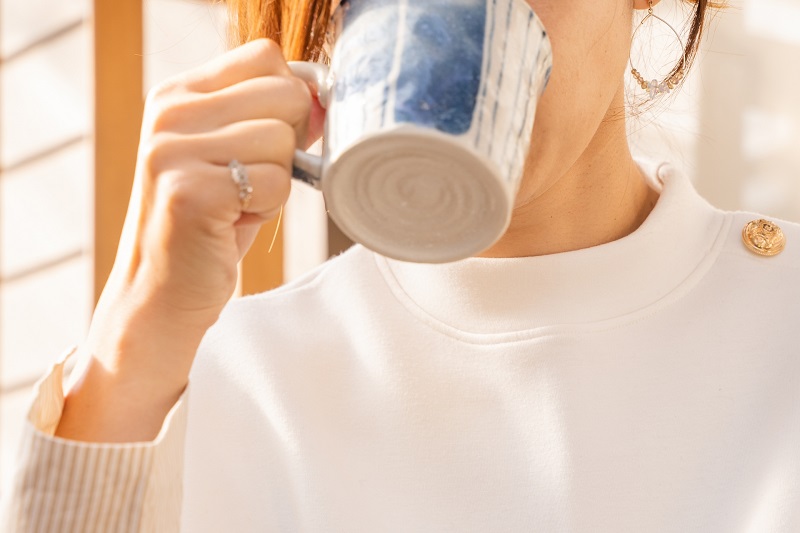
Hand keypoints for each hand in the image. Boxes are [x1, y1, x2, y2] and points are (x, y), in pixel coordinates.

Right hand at [58, 39, 321, 440]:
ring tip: (237, 204)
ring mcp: (174, 150)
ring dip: (275, 183)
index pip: (265, 56)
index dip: (290, 98)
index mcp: (178, 94)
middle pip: (284, 94)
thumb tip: (320, 96)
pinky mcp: (191, 191)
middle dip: (286, 146)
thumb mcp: (231, 155)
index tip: (275, 140)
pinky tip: (232, 223)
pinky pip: (275, 183)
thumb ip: (266, 117)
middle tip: (249, 182)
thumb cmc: (208, 224)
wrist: (162, 292)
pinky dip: (268, 210)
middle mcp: (169, 113)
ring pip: (283, 141)